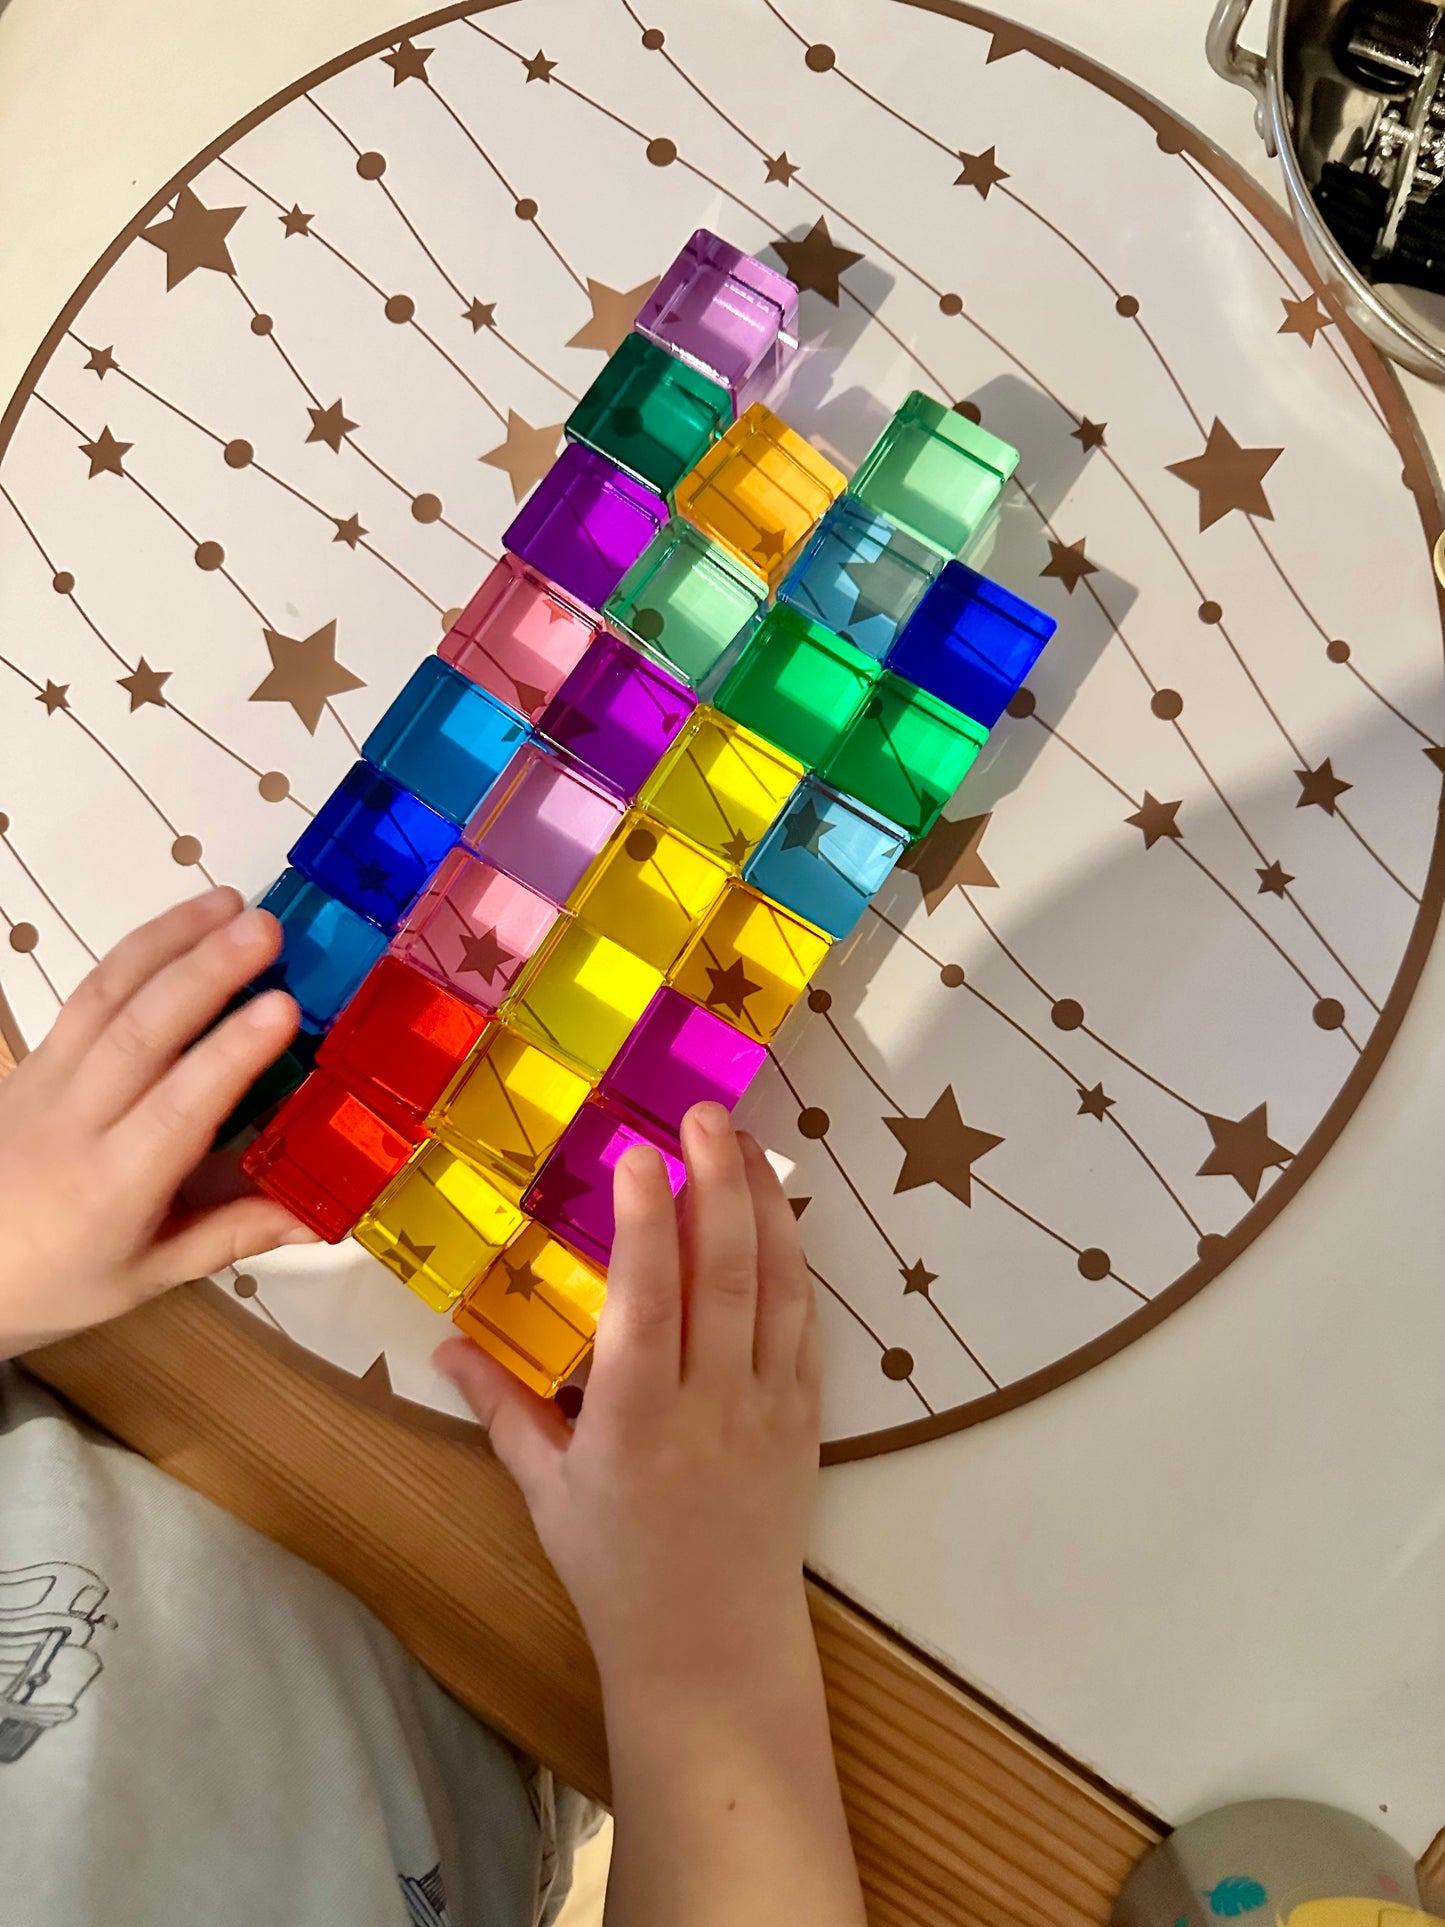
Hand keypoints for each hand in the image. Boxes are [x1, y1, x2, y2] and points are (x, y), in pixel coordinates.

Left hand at [0, 886, 315, 1357]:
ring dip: (170, 941)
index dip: (230, 1055)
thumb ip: (235, 1233)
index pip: (177, 1110)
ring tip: (232, 903)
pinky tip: (182, 923)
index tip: (284, 1008)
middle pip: (138, 1033)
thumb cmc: (59, 1276)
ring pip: (107, 997)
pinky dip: (137, 950)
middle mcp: (77, 1122)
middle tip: (267, 928)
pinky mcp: (37, 1055)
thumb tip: (323, 1213)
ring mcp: (49, 1079)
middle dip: (205, 973)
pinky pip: (88, 993)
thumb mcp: (151, 1274)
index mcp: (113, 1188)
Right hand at [435, 1102, 820, 1695]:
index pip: (647, 1299)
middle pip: (725, 1273)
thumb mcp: (546, 1494)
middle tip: (704, 1113)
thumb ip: (502, 1410)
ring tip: (747, 1142)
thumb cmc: (617, 1572)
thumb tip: (444, 1345)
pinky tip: (782, 1217)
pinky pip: (806, 1326)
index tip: (639, 1152)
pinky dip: (796, 1264)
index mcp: (636, 1420)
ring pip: (778, 1288)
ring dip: (766, 1206)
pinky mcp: (806, 1419)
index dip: (647, 1219)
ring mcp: (769, 1408)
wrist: (713, 1649)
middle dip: (718, 1182)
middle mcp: (711, 1404)